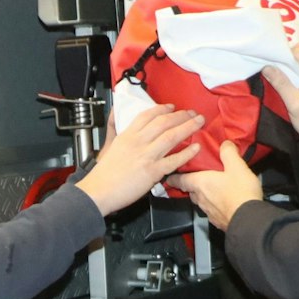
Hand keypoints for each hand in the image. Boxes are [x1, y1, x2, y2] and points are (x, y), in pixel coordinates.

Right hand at [75, 105, 203, 214]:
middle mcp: (138, 142)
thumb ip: (114, 129)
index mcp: (127, 135)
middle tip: (192, 113)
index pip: (147, 115)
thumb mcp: (108, 145)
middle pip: (164, 122)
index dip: (162, 109)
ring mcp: (146, 156)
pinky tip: (196, 148)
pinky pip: (174, 160)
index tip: (172, 107)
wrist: (99, 191)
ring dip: (188, 127)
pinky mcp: (152, 172)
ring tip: (199, 123)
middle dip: (181, 116)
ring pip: (171, 136)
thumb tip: (116, 114)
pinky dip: (186, 153)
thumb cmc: (103, 173)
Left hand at [169, 141, 261, 231]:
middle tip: (195, 177)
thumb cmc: (240, 194)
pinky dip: (213, 204)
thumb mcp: (237, 166)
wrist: (249, 220)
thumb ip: (228, 153)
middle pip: (190, 190)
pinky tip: (223, 201)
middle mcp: (201, 198)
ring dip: (203, 194)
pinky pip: (211, 210)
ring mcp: (208, 211)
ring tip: (212, 187)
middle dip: (191, 184)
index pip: (180, 180)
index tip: (170, 176)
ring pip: (200, 200)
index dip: (174, 177)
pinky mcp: (217, 220)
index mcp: (201, 183)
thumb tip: (225, 145)